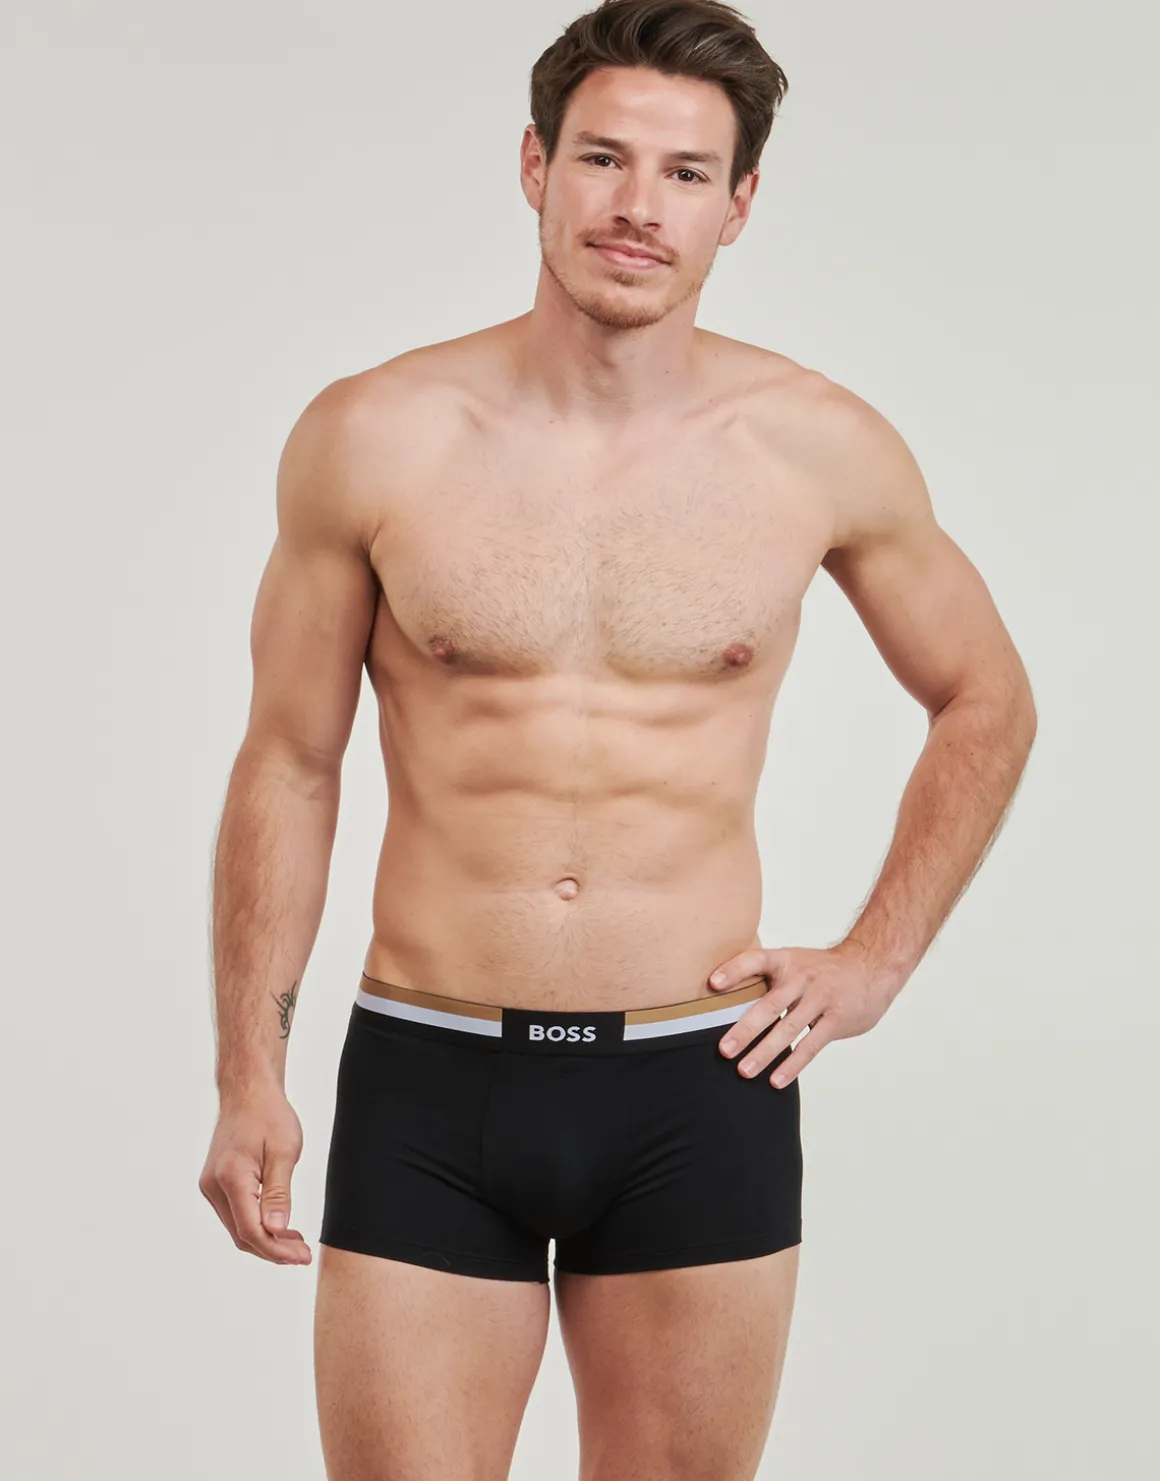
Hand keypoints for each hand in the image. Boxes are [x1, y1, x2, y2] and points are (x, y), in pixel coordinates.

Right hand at [199, 1082, 311, 1264]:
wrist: (248, 1092)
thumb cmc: (269, 1115)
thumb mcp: (284, 1152)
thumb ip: (279, 1193)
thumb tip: (276, 1230)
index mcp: (231, 1178)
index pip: (251, 1230)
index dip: (277, 1249)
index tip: (302, 1257)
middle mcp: (213, 1186)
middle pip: (242, 1234)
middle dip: (273, 1249)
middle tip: (302, 1255)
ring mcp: (211, 1186)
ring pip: (237, 1227)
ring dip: (265, 1239)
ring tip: (295, 1244)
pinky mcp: (215, 1184)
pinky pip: (235, 1214)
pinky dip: (255, 1225)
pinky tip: (278, 1227)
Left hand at [707, 942, 896, 1087]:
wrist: (871, 966)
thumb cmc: (822, 969)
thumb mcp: (794, 960)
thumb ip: (766, 976)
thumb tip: (724, 995)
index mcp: (787, 960)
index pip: (756, 960)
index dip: (734, 969)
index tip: (712, 984)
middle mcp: (802, 978)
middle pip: (769, 1005)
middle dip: (745, 1029)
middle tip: (724, 1050)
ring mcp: (821, 998)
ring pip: (789, 1029)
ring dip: (765, 1052)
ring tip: (744, 1071)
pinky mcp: (837, 1019)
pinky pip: (811, 1045)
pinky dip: (793, 1064)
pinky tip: (777, 1080)